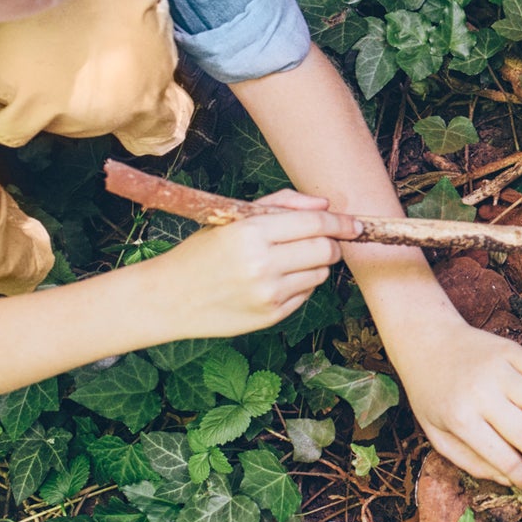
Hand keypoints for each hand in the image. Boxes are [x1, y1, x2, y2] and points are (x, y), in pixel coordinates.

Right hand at [162, 192, 356, 337]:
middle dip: (333, 243)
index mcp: (252, 233)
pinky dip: (300, 285)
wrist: (168, 298)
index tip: (354, 224)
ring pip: (320, 274)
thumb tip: (326, 204)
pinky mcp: (270, 316)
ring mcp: (268, 294)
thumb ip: (282, 204)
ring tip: (287, 261)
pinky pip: (305, 295)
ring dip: (315, 264)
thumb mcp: (234, 218)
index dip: (340, 222)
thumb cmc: (202, 251)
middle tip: (325, 241)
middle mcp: (262, 265)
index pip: (315, 223)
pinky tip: (274, 281)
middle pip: (326, 250)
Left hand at [400, 317, 521, 491]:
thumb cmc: (432, 395)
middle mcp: (481, 393)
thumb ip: (470, 460)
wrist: (427, 341)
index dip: (521, 475)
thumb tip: (509, 480)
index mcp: (460, 419)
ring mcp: (499, 369)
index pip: (500, 455)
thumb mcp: (437, 434)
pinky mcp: (512, 350)